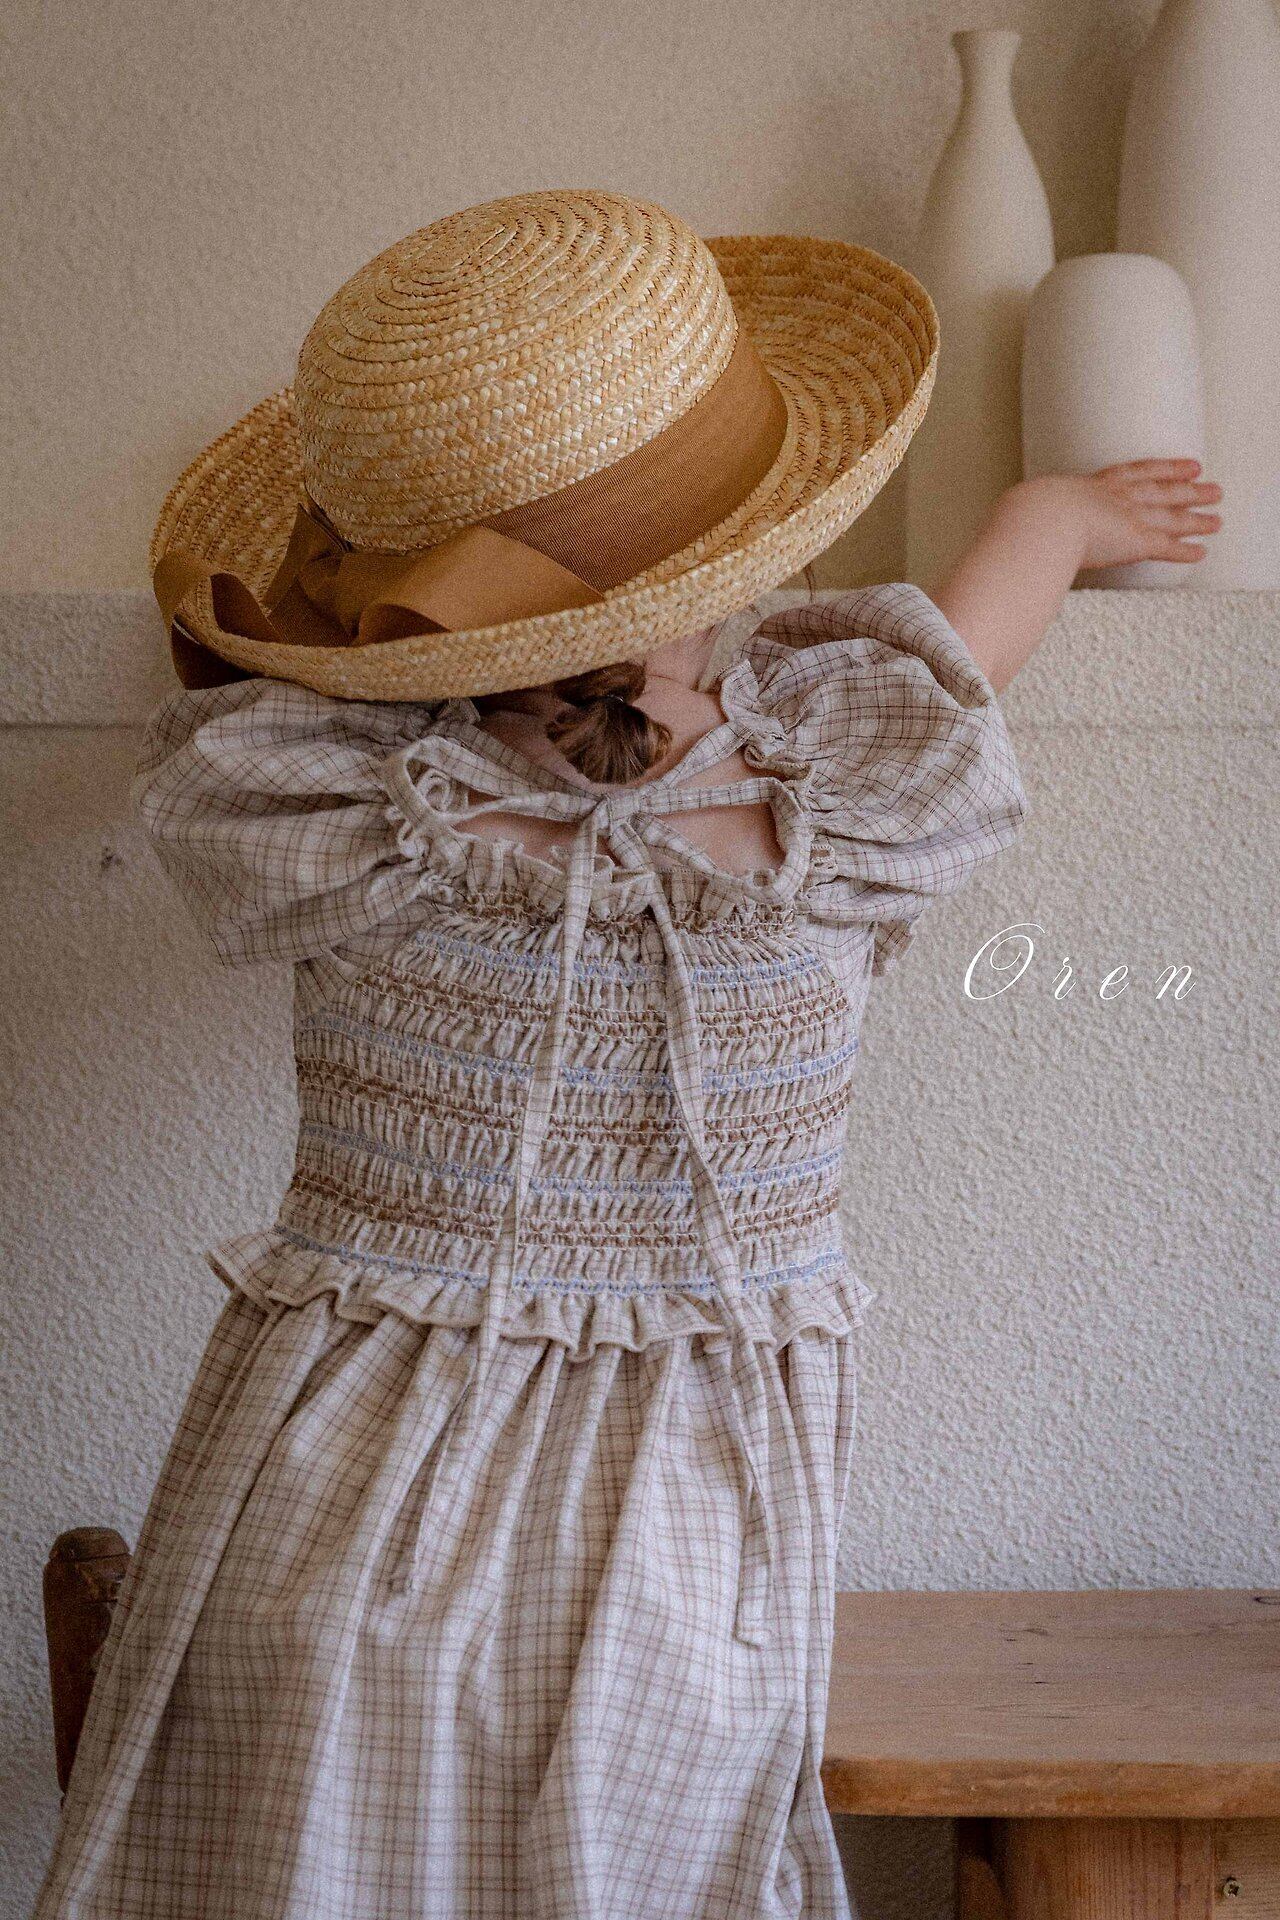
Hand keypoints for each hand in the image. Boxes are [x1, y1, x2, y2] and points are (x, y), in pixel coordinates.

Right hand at [1032, 458, 1223, 571]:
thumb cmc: (1033, 512)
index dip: (1167, 469)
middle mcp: (1122, 497)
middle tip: (1212, 487)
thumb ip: (1044, 512)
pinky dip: (1185, 551)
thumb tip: (1027, 523)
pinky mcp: (1137, 541)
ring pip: (1173, 517)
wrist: (1043, 516)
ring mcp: (1131, 517)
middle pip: (1165, 491)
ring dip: (1197, 519)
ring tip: (1217, 521)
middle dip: (1190, 490)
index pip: (1141, 473)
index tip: (1189, 466)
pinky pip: (1167, 547)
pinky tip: (1201, 552)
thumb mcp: (1040, 504)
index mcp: (1098, 485)